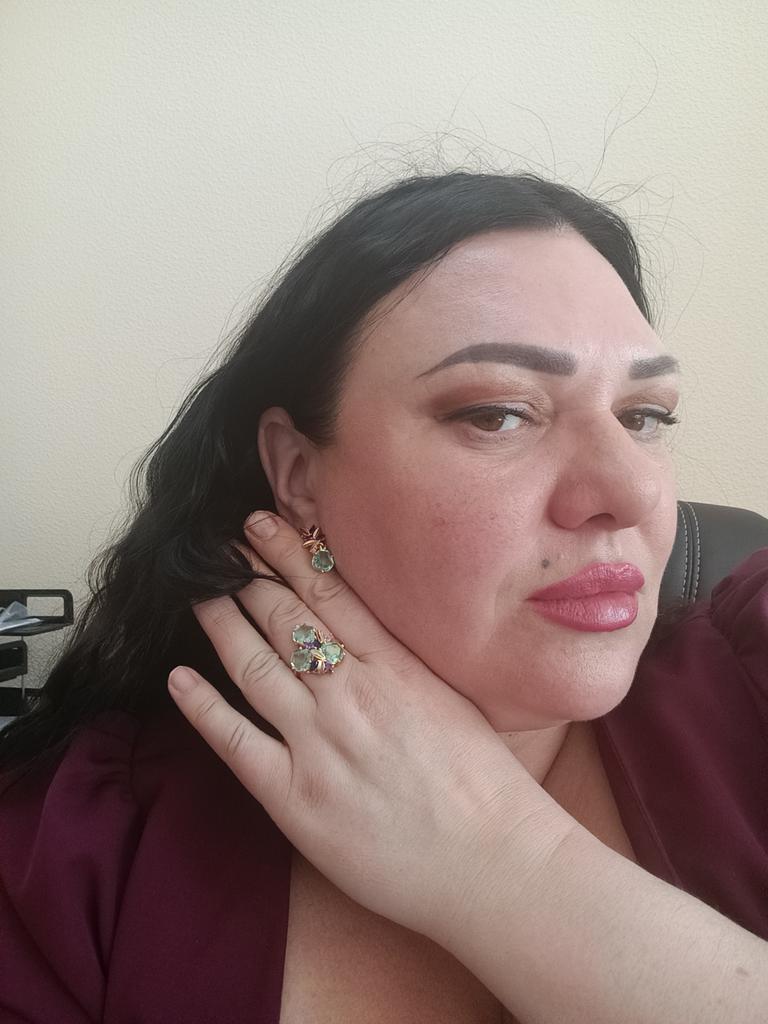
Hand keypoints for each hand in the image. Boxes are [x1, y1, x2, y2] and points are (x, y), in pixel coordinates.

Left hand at [167, 512, 572, 940]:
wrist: (493, 861)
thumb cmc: (485, 785)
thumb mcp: (454, 697)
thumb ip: (406, 661)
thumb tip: (370, 631)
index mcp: (395, 666)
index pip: (329, 593)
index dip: (288, 555)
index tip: (263, 526)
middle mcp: (352, 693)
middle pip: (286, 618)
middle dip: (249, 575)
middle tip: (221, 547)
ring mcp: (319, 743)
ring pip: (254, 665)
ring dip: (222, 622)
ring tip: (199, 593)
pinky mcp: (294, 795)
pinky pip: (235, 741)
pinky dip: (203, 707)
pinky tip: (179, 677)